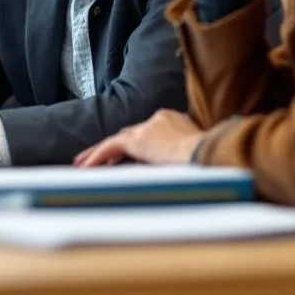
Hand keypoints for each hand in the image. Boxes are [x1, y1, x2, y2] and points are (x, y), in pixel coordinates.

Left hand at [74, 110, 204, 166]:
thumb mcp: (200, 156)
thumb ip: (188, 158)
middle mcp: (159, 119)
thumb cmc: (212, 159)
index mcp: (176, 121)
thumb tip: (191, 174)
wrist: (207, 153)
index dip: (138, 146)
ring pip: (116, 141)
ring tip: (82, 165)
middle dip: (114, 148)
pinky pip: (110, 147)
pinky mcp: (136, 139)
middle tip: (99, 160)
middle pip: (130, 135)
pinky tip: (85, 169)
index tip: (130, 158)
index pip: (149, 133)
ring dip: (98, 154)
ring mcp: (147, 128)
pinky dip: (96, 157)